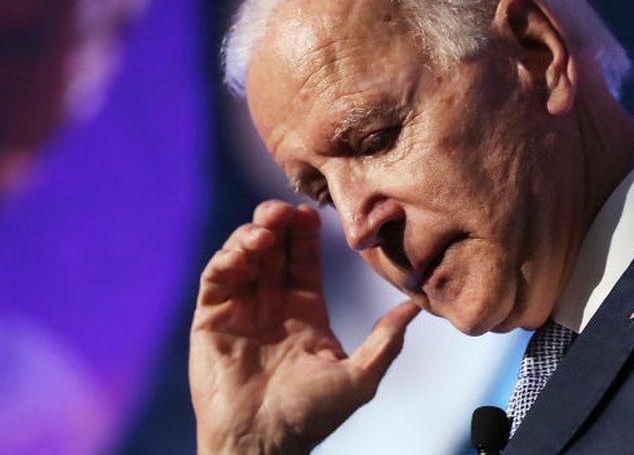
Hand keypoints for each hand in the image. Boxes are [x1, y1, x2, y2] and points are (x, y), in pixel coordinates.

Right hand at [189, 200, 419, 453]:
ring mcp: (240, 309)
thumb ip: (386, 340)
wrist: (262, 443)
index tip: (310, 212)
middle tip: (281, 209)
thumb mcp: (359, 377)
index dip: (306, 233)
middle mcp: (272, 303)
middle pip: (273, 248)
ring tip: (263, 233)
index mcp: (306, 309)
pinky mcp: (210, 319)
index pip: (305, 258)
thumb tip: (417, 308)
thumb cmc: (312, 416)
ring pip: (243, 255)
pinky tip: (241, 255)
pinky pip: (215, 278)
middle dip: (276, 223)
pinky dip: (225, 259)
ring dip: (250, 236)